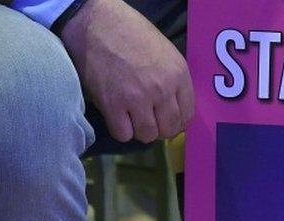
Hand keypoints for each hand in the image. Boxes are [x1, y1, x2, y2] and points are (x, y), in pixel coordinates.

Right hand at [60, 0, 193, 142]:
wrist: (96, 22)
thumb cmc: (131, 33)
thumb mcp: (165, 52)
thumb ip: (173, 81)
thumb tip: (174, 109)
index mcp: (178, 74)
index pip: (187, 116)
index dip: (176, 121)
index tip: (166, 118)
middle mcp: (162, 89)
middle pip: (169, 129)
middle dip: (160, 129)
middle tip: (149, 120)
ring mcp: (137, 99)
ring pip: (147, 135)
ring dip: (140, 131)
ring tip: (132, 117)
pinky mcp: (113, 104)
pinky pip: (123, 135)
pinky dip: (121, 130)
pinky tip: (118, 117)